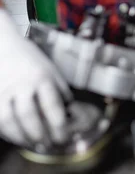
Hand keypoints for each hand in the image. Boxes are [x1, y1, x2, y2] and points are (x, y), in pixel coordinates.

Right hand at [0, 9, 71, 146]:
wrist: (4, 45)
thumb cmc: (31, 59)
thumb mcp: (52, 69)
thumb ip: (61, 90)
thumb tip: (71, 111)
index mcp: (42, 78)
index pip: (52, 106)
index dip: (59, 126)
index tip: (64, 136)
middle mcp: (23, 85)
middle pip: (30, 116)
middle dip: (41, 135)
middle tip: (49, 145)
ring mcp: (4, 91)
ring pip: (11, 121)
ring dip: (23, 137)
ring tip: (34, 144)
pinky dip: (7, 132)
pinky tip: (17, 136)